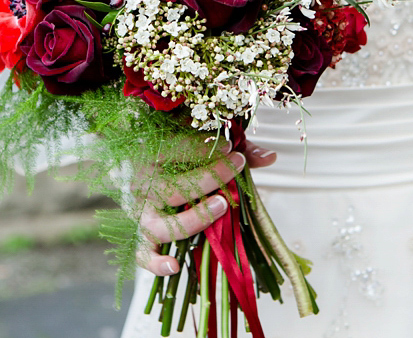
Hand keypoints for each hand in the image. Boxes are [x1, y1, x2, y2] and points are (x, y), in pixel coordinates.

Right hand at [134, 141, 277, 276]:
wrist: (143, 180)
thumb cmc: (180, 161)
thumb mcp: (208, 150)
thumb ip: (237, 151)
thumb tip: (270, 156)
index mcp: (150, 159)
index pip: (173, 151)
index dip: (203, 149)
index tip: (231, 148)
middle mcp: (142, 188)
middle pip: (174, 188)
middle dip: (209, 178)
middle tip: (236, 167)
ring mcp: (141, 216)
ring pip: (163, 224)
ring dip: (195, 218)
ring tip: (222, 206)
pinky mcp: (142, 240)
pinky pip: (144, 256)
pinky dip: (156, 264)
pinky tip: (175, 264)